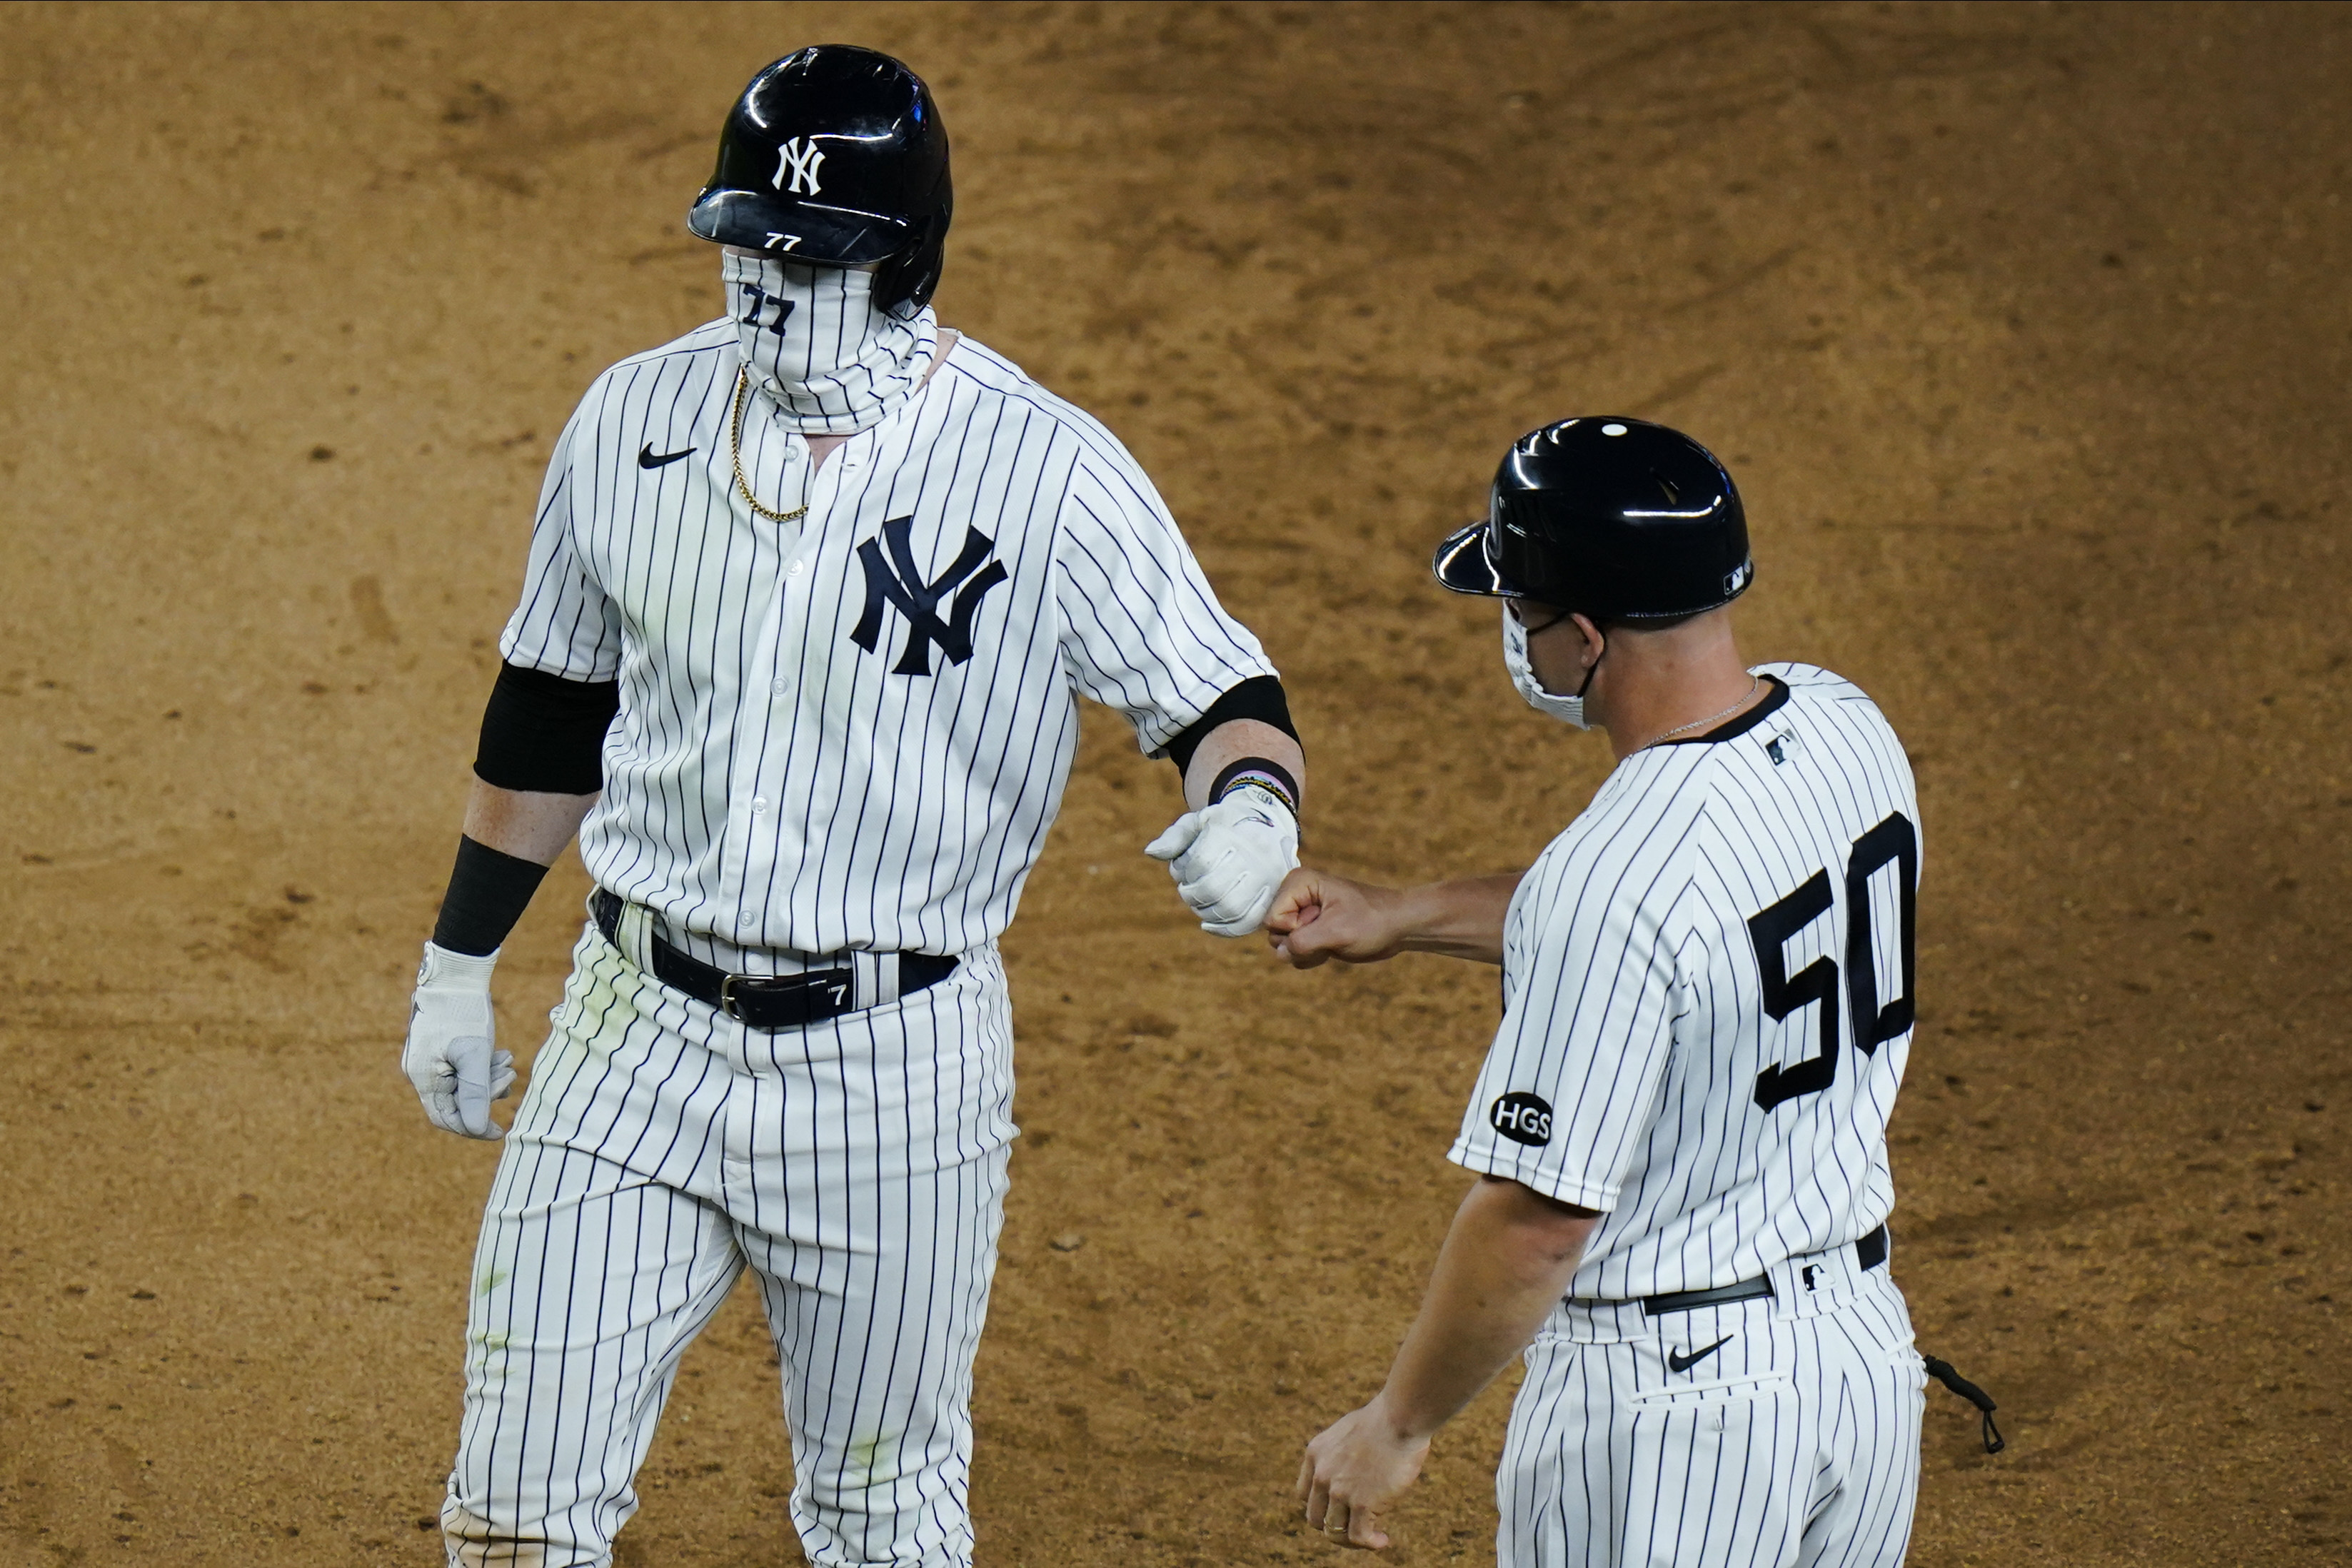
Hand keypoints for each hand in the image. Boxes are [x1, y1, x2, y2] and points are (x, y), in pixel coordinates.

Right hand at [402, 943, 515, 1139]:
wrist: (456, 972)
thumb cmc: (463, 1011)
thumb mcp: (474, 1053)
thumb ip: (475, 1092)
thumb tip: (475, 1129)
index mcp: (424, 1078)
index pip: (446, 1119)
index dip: (473, 1128)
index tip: (500, 1130)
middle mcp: (422, 1072)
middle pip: (457, 1102)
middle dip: (487, 1094)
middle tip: (509, 1074)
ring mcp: (431, 1059)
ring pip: (464, 1085)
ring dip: (489, 1079)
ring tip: (506, 1059)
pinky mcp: (442, 1047)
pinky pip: (464, 1069)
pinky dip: (484, 1067)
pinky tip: (500, 1054)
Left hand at [1143, 786, 1299, 936]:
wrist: (1267, 825)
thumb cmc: (1223, 826)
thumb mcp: (1198, 821)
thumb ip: (1175, 836)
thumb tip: (1151, 852)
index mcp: (1232, 834)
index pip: (1201, 862)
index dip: (1184, 871)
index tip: (1183, 872)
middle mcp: (1253, 855)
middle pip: (1213, 888)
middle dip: (1193, 894)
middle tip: (1188, 891)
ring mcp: (1267, 877)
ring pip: (1231, 908)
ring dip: (1206, 912)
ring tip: (1199, 904)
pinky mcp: (1273, 896)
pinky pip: (1249, 922)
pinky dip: (1225, 930)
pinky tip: (1208, 925)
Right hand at [1264, 868, 1412, 968]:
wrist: (1398, 926)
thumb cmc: (1372, 921)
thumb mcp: (1336, 932)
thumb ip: (1301, 942)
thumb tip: (1280, 954)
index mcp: (1298, 883)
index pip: (1272, 919)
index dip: (1294, 930)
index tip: (1321, 925)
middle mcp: (1296, 895)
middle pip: (1274, 933)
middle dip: (1301, 943)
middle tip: (1329, 935)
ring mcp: (1302, 913)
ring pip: (1284, 945)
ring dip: (1308, 952)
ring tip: (1333, 941)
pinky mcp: (1309, 929)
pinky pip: (1295, 951)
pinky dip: (1312, 956)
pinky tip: (1332, 947)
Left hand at [1297, 1397, 1429, 1550]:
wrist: (1400, 1417)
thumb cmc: (1386, 1420)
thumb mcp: (1349, 1431)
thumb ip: (1343, 1453)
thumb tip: (1355, 1471)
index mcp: (1315, 1453)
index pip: (1304, 1494)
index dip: (1321, 1506)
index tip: (1341, 1509)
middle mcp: (1321, 1475)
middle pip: (1315, 1518)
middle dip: (1335, 1526)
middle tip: (1356, 1526)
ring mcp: (1339, 1491)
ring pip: (1334, 1532)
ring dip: (1352, 1540)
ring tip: (1372, 1537)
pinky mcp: (1361, 1504)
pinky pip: (1358, 1537)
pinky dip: (1370, 1544)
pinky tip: (1383, 1540)